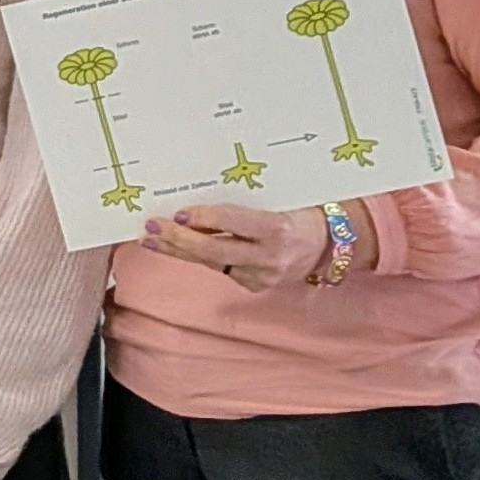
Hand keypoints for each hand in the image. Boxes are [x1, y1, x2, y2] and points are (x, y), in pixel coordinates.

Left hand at [139, 201, 360, 293]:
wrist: (329, 245)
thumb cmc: (300, 211)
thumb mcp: (279, 199)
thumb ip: (243, 201)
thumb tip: (198, 193)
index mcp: (277, 228)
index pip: (233, 222)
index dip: (204, 217)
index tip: (178, 212)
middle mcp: (269, 256)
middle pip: (215, 251)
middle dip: (179, 241)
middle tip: (151, 229)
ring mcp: (262, 276)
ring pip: (212, 263)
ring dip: (179, 251)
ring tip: (150, 240)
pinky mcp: (255, 286)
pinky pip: (222, 269)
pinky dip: (199, 258)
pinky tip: (177, 248)